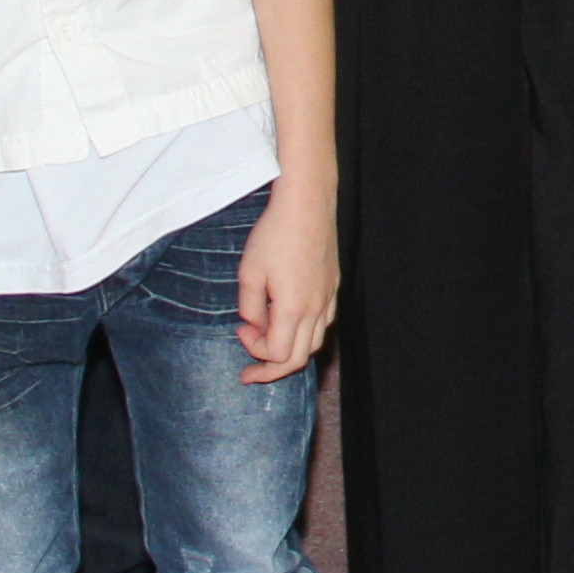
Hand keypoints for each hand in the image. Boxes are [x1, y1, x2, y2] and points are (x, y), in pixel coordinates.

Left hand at [239, 178, 339, 381]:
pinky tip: (291, 320)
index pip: (277, 354)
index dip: (254, 351)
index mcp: (293, 308)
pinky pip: (324, 322)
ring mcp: (328, 297)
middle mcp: (316, 308)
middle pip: (298, 358)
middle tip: (250, 370)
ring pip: (314, 343)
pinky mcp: (333, 284)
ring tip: (269, 342)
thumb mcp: (249, 272)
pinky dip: (306, 333)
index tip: (240, 330)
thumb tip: (254, 324)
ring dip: (290, 351)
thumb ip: (249, 307)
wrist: (306, 202)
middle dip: (271, 369)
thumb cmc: (275, 234)